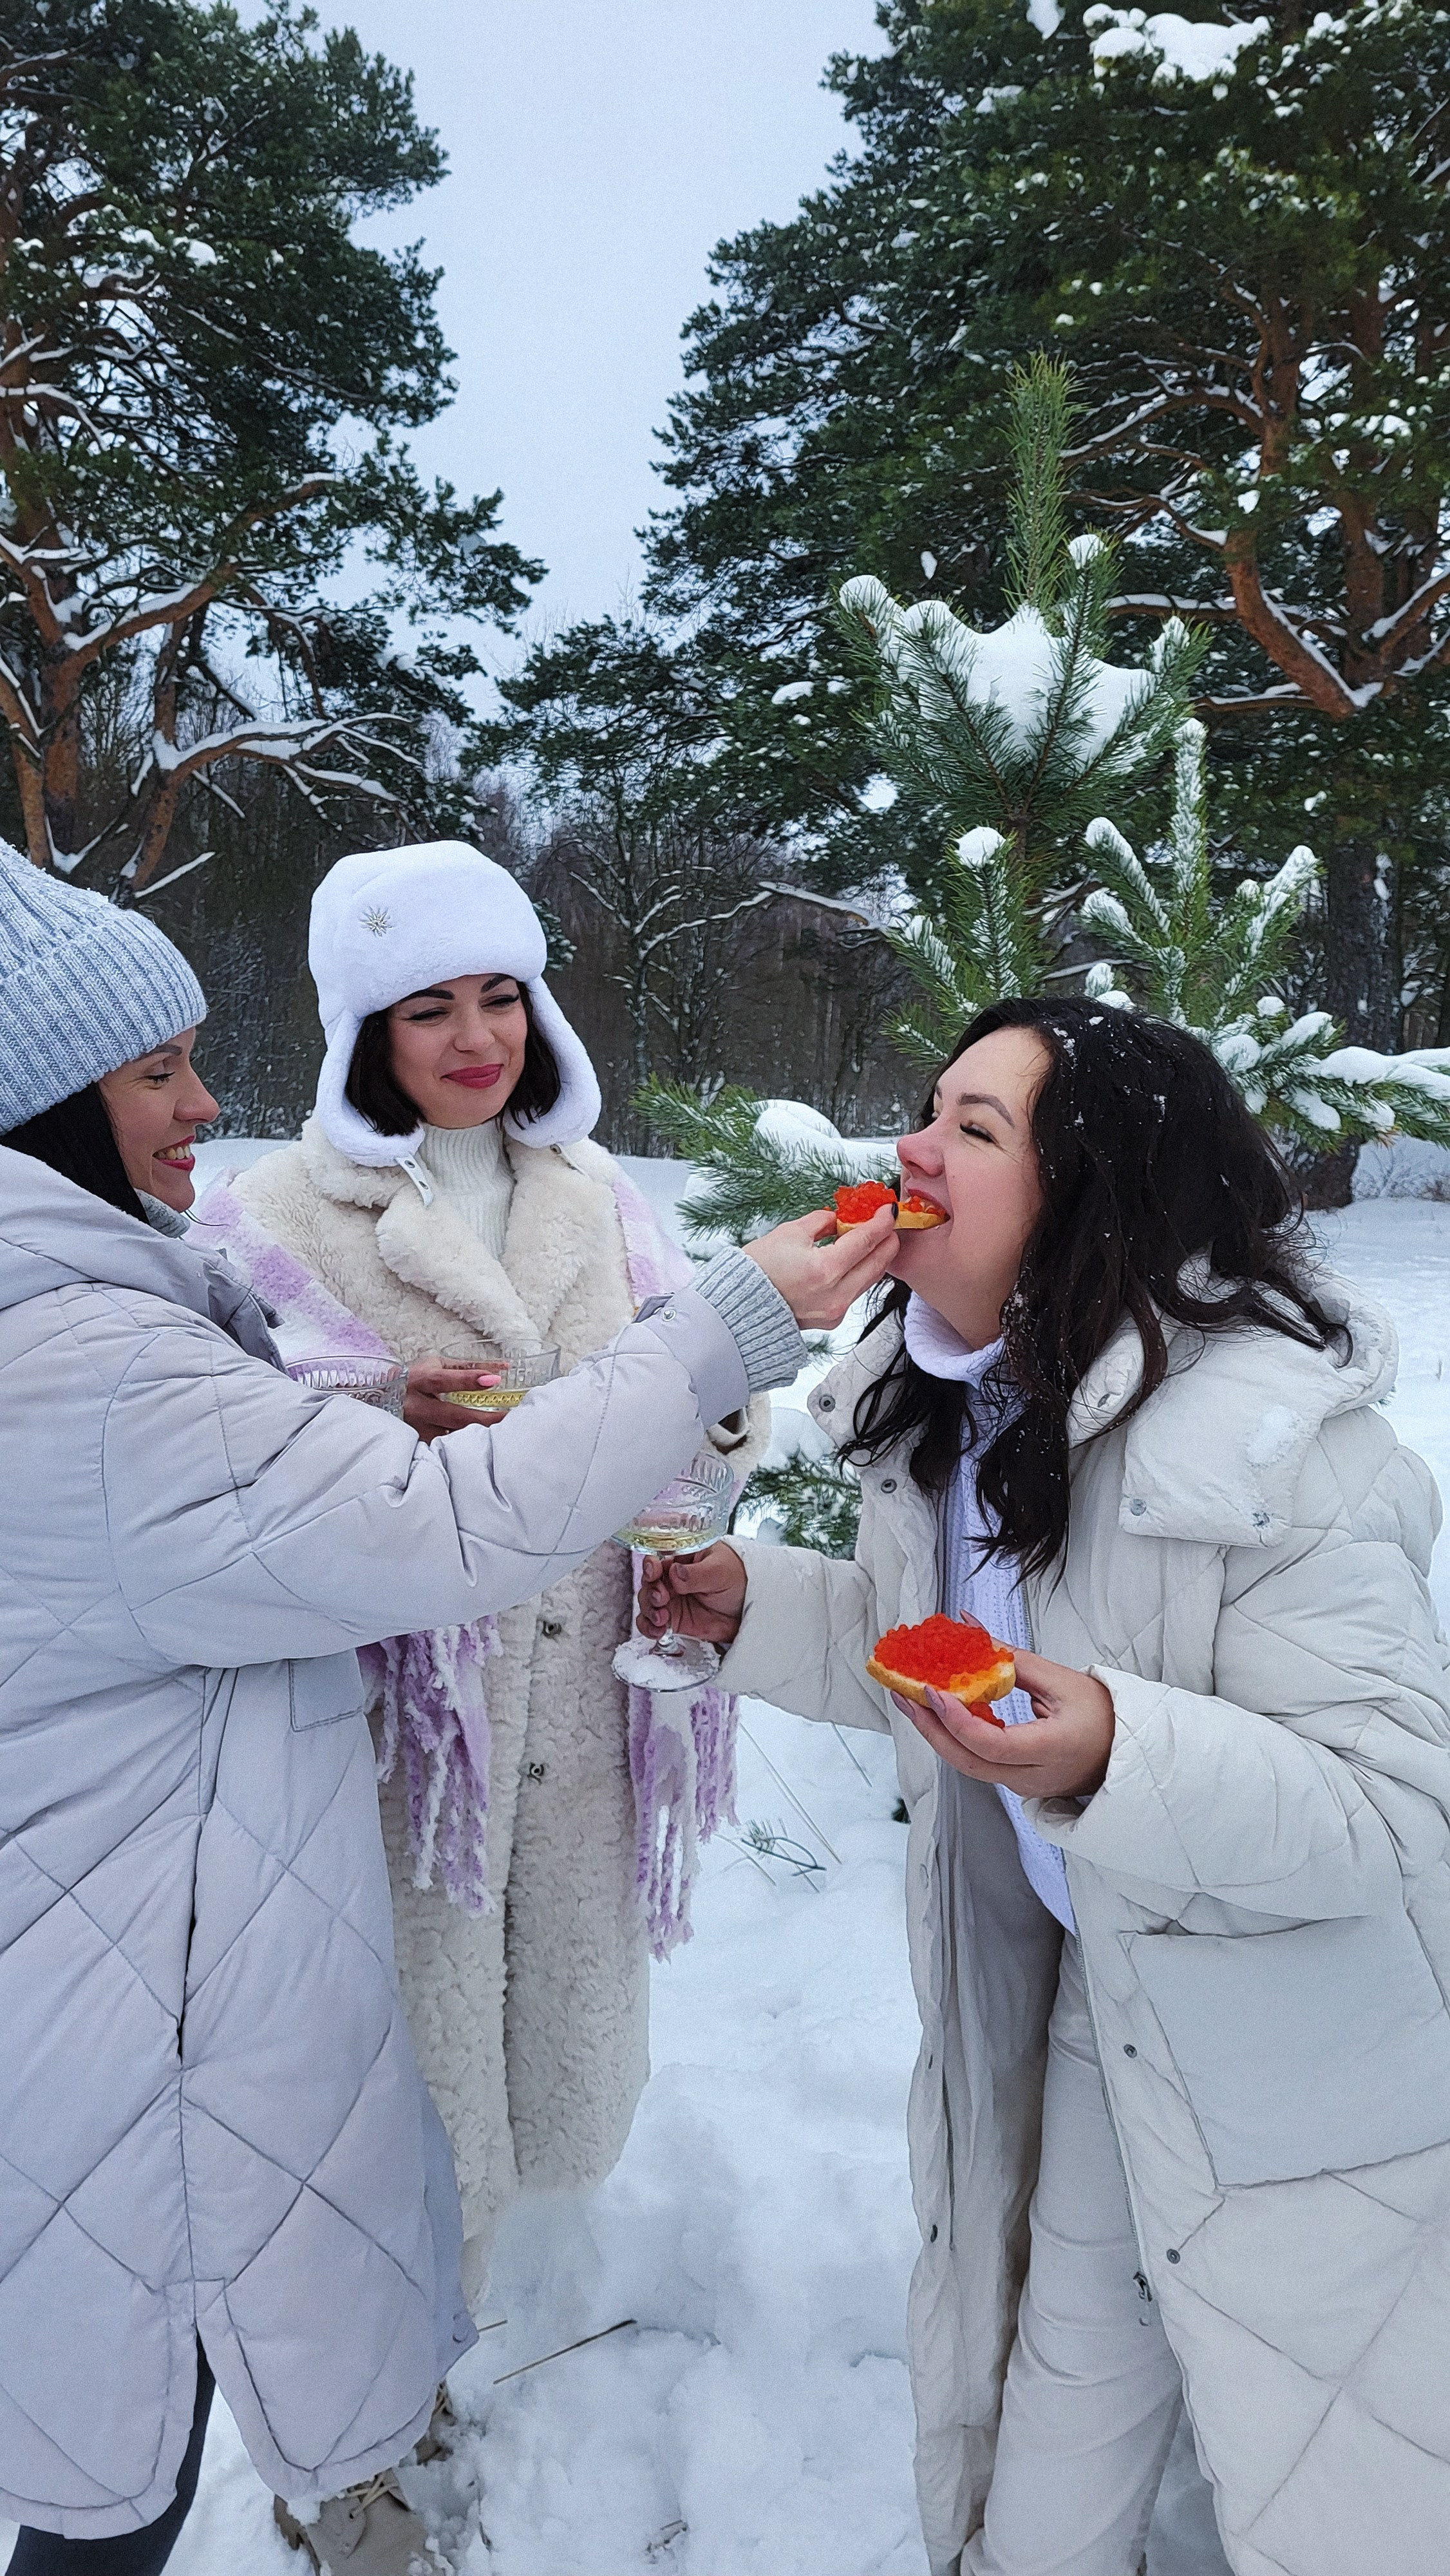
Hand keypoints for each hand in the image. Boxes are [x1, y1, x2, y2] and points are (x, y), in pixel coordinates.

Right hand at [405, 1355, 506, 1442]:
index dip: (468, 1380)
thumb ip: (467, 1367)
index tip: (494, 1381)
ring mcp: (416, 1430)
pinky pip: (444, 1449)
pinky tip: (478, 1447)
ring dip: (476, 1436)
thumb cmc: (414, 1380)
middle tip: (509, 1418)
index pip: (443, 1380)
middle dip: (485, 1419)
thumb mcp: (435, 1366)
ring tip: (499, 1435)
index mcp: (419, 1381)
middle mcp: (416, 1407)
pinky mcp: (418, 1445)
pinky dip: (462, 1447)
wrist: (379, 1401)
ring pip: (452, 1437)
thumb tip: (502, 1370)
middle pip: (454, 1416)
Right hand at [636, 1540, 746, 1645]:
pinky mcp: (673, 1620)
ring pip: (647, 1603)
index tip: (654, 1572)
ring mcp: (672, 1600)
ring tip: (662, 1617)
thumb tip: (675, 1572)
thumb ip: (697, 1574)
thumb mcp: (720, 1571)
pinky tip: (658, 1630)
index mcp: (682, 1559)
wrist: (748, 1608)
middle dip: (651, 1591)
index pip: (658, 1559)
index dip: (651, 1566)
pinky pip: (652, 1623)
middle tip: (662, 1598)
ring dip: (649, 1610)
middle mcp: (672, 1579)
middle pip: (649, 1583)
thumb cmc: (737, 1579)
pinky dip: (649, 1627)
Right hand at [744, 1204, 897, 1327]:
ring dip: (875, 1257)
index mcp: (825, 1270)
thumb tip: (839, 1219)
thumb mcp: (789, 1233)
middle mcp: (836, 1294)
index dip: (882, 1223)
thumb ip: (822, 1222)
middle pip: (878, 1263)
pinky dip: (860, 1274)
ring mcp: (836, 1310)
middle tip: (886, 1224)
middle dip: (887, 1240)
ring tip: (871, 1240)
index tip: (887, 1211)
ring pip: (871, 1279)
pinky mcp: (833, 1320)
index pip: (867, 1241)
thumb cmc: (758, 1271)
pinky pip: (856, 1292)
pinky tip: (854, 1261)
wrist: (740, 1306)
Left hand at [894, 1649, 1114, 1800]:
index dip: (957, 1720)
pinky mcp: (1017, 1781)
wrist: (1125, 1750)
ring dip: (936, 1733)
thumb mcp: (1062, 1680)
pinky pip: (979, 1763)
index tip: (932, 1691)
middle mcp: (1033, 1775)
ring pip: (968, 1766)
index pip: (992, 1745)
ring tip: (910, 1701)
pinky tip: (938, 1714)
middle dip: (929, 1728)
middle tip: (902, 1694)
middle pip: (968, 1762)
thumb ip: (1011, 1659)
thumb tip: (968, 1628)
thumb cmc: (1101, 1713)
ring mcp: (1023, 1785)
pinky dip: (955, 1738)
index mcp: (1052, 1749)